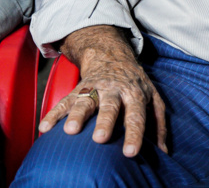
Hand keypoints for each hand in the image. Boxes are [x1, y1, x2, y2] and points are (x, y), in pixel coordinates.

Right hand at [39, 25, 166, 157]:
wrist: (111, 55)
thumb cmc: (134, 84)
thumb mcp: (152, 98)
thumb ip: (158, 124)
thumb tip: (164, 151)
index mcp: (134, 94)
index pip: (135, 116)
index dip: (133, 135)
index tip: (130, 153)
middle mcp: (114, 90)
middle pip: (109, 107)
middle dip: (104, 122)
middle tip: (100, 139)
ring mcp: (94, 88)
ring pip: (85, 101)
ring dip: (77, 116)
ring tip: (70, 131)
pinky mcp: (77, 89)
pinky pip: (64, 101)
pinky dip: (54, 114)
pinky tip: (45, 128)